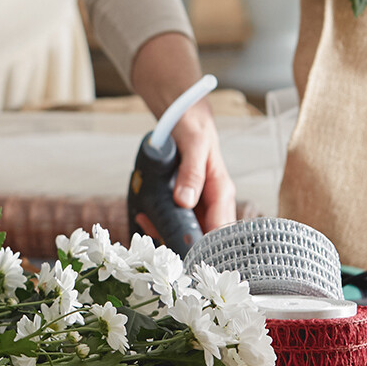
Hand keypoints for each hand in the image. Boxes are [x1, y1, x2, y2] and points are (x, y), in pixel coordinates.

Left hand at [128, 34, 237, 234]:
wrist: (183, 112)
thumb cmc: (193, 125)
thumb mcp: (193, 143)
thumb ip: (192, 172)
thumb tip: (185, 201)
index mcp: (222, 190)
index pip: (221, 228)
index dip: (206, 246)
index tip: (186, 252)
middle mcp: (212, 201)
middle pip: (203, 236)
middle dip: (180, 241)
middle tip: (156, 236)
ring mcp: (197, 203)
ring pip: (186, 231)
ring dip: (165, 232)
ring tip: (145, 221)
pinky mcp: (183, 201)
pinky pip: (173, 220)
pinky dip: (158, 221)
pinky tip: (144, 215)